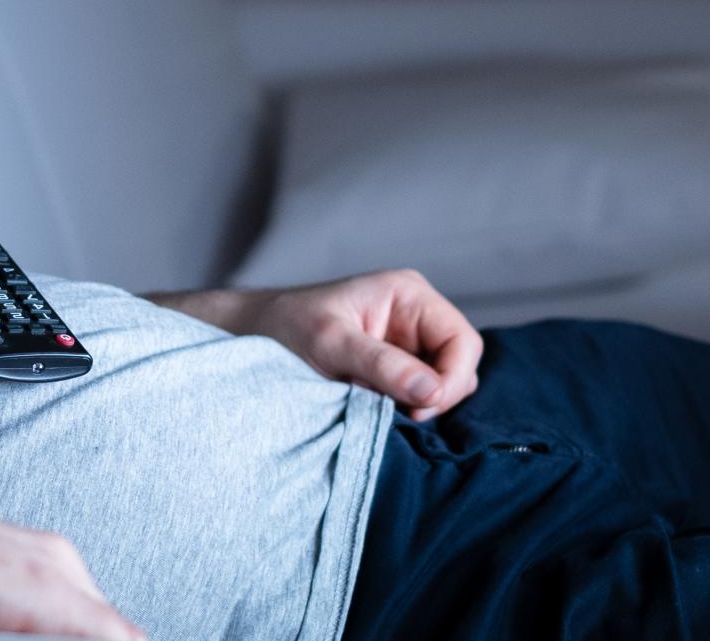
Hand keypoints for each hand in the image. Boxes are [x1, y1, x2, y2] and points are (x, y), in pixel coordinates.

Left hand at [153, 269, 481, 420]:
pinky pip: (416, 396)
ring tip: (373, 406)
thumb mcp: (329, 344)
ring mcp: (405, 344)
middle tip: (393, 414)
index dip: (451, 380)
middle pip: (459, 365)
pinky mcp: (391, 370)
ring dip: (416, 404)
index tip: (418, 409)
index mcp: (408, 294)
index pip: (463, 342)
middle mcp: (415, 316)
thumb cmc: (282, 328)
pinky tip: (372, 410)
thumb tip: (432, 393)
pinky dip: (401, 409)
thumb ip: (381, 365)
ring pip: (440, 386)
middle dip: (434, 395)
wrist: (246, 336)